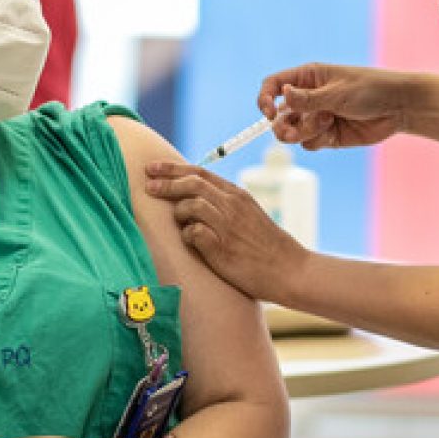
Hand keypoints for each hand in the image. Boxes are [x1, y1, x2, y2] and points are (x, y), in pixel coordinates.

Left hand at [145, 162, 308, 301]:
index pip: (199, 172)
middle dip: (166, 183)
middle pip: (192, 184)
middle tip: (148, 186)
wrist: (290, 270)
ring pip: (191, 205)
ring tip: (181, 222)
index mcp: (237, 195)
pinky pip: (194, 233)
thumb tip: (195, 199)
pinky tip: (192, 241)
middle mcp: (232, 206)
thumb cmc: (266, 246)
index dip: (172, 169)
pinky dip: (187, 234)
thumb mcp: (249, 215)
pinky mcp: (222, 249)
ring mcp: (228, 227)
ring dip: (179, 212)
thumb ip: (225, 204)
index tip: (152, 168)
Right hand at [259, 63, 406, 150]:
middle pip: (279, 116)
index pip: (273, 85)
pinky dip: (318, 140)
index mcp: (307, 78)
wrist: (398, 108)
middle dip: (282, 126)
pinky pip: (310, 143)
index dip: (265, 99)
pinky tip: (335, 130)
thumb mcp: (337, 93)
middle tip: (292, 131)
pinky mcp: (327, 135)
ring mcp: (317, 118)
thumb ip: (308, 99)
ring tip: (326, 124)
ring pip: (293, 132)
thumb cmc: (370, 90)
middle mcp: (308, 98)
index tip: (270, 114)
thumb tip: (282, 94)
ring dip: (304, 132)